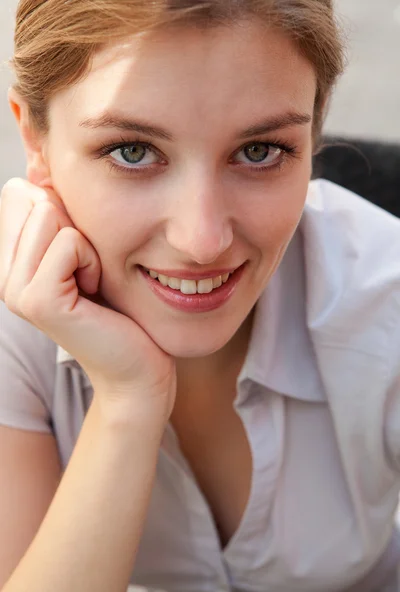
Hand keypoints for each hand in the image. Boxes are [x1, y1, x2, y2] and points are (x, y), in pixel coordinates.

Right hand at [0, 178, 175, 421]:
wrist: (135, 366)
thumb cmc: (117, 307)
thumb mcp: (85, 251)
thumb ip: (59, 212)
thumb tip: (43, 163)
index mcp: (8, 261)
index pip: (18, 191)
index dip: (60, 210)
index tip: (78, 255)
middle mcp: (2, 275)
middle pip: (28, 195)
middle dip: (71, 223)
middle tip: (86, 270)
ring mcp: (14, 290)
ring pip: (47, 213)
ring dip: (86, 242)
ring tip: (91, 281)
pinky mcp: (39, 302)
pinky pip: (68, 241)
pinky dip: (93, 259)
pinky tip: (95, 290)